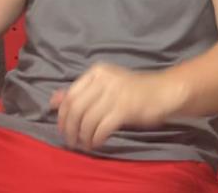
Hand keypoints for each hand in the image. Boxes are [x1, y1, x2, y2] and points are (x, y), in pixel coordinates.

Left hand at [49, 62, 185, 150]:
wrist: (164, 91)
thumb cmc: (133, 90)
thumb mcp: (105, 86)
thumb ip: (80, 92)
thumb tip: (53, 101)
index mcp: (97, 72)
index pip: (70, 95)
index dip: (63, 115)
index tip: (62, 129)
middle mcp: (104, 80)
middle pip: (76, 108)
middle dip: (70, 129)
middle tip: (72, 141)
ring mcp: (115, 93)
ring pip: (87, 120)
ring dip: (83, 136)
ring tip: (86, 144)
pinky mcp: (125, 108)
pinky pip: (102, 127)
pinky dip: (96, 138)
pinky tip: (97, 143)